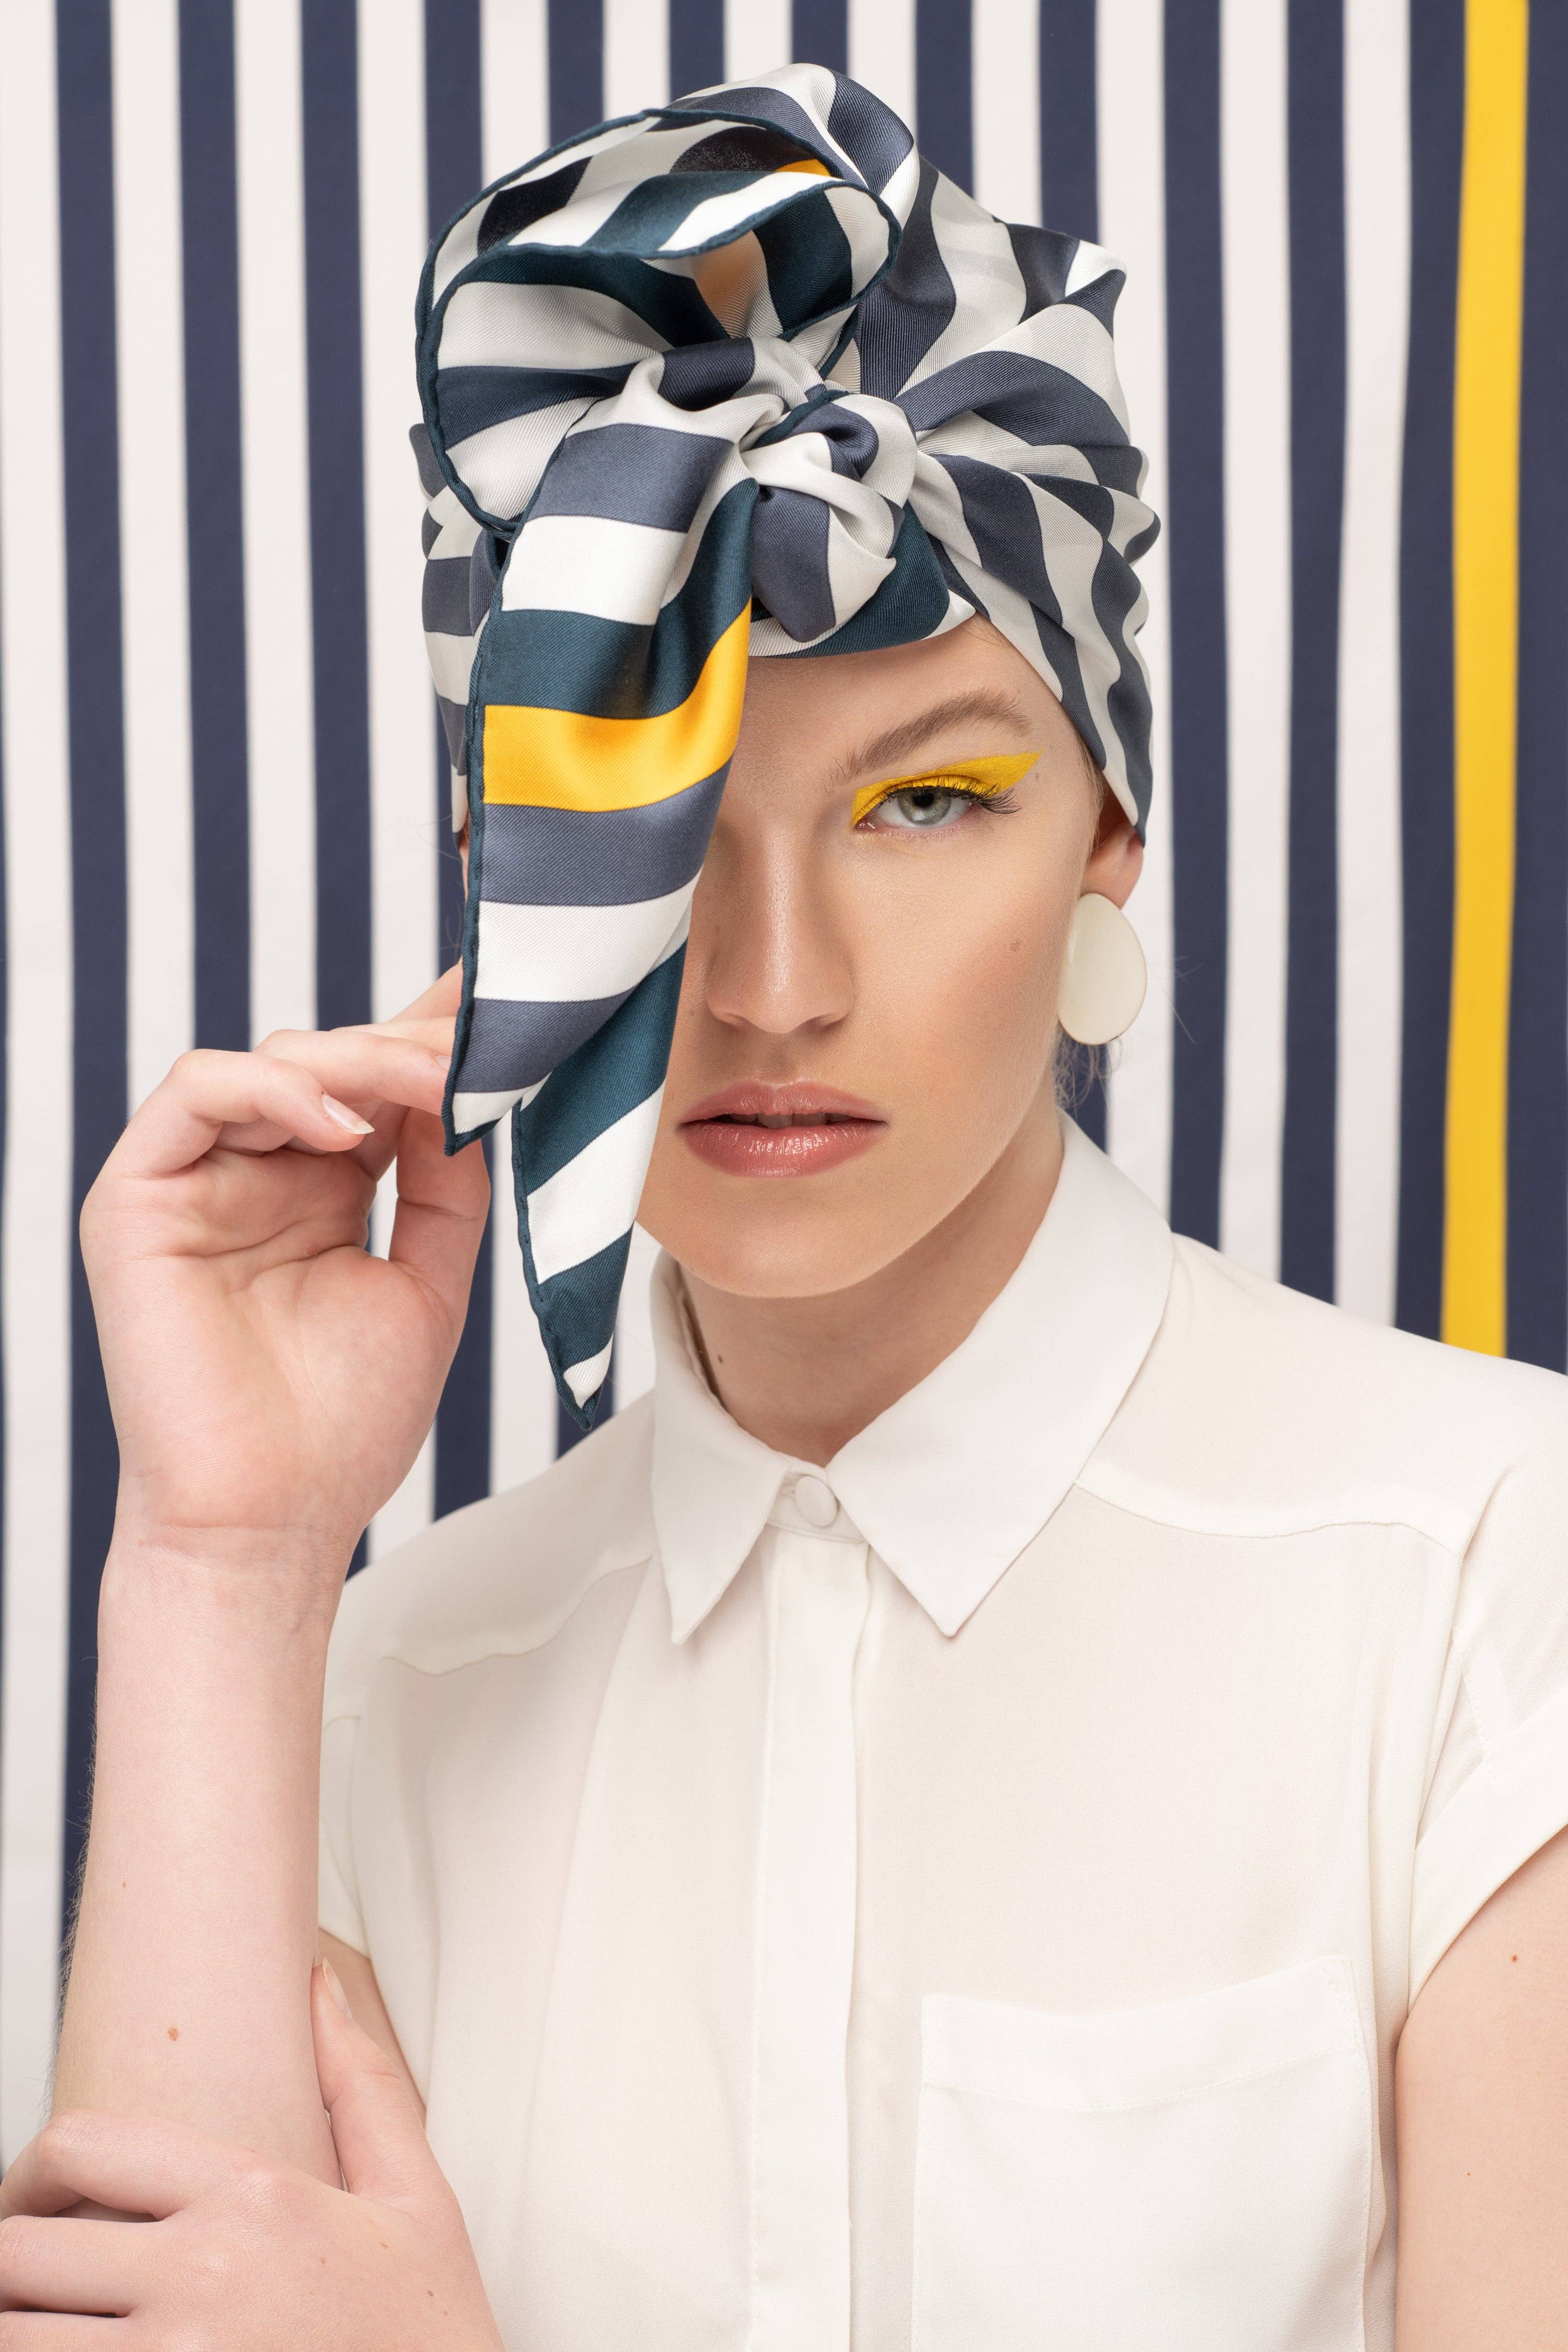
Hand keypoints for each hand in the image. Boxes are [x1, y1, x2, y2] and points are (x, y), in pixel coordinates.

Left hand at [0, 1965, 503, 2348]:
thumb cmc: (429, 2336)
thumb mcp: (415, 2198)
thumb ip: (359, 2083)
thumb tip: (317, 1985)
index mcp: (254, 2201)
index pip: (81, 2146)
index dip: (26, 2172)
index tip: (30, 2202)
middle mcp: (201, 2279)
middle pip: (17, 2256)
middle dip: (11, 2267)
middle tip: (32, 2283)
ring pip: (14, 2340)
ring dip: (20, 2333)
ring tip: (52, 2330)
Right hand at [81, 967, 488, 1580]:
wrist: (272, 1522)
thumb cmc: (343, 1427)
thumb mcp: (430, 1282)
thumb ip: (447, 1184)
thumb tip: (474, 1088)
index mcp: (320, 1189)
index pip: (376, 1085)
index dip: (433, 1036)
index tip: (506, 996)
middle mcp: (256, 1173)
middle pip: (333, 1060)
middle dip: (415, 1045)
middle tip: (487, 1041)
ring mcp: (195, 1181)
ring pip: (273, 1060)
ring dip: (362, 1059)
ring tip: (431, 1085)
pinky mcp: (137, 1197)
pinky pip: (197, 1092)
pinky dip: (274, 1086)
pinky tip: (343, 1122)